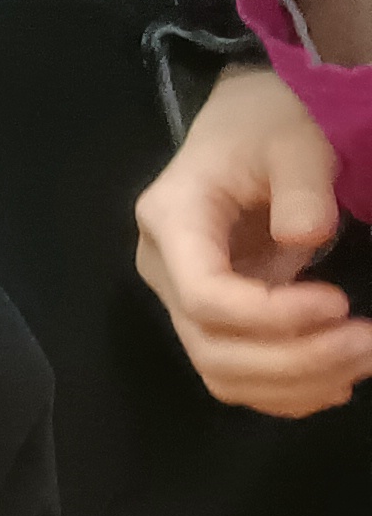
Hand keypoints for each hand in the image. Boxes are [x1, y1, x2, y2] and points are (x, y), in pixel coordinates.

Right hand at [136, 66, 371, 414]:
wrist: (249, 126)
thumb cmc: (268, 124)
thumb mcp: (292, 139)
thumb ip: (300, 185)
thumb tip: (306, 236)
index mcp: (171, 220)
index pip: (204, 295)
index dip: (271, 315)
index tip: (339, 303)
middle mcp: (164, 268)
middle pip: (211, 347)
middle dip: (294, 359)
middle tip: (368, 343)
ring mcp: (184, 297)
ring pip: (222, 372)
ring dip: (295, 382)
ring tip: (363, 358)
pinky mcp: (211, 316)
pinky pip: (236, 374)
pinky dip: (286, 391)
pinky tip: (337, 380)